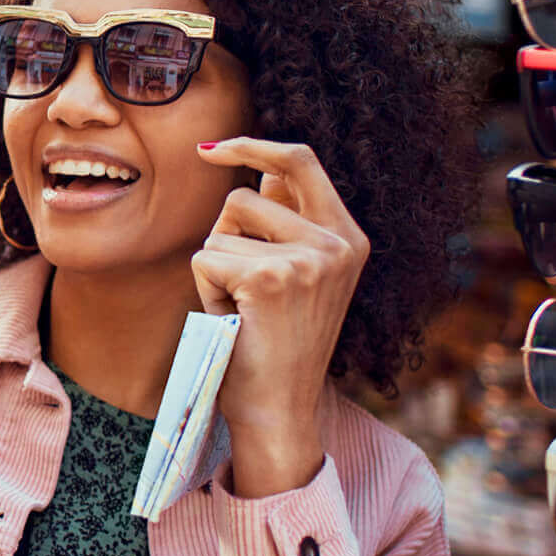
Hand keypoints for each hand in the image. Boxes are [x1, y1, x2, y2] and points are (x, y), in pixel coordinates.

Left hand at [191, 139, 370, 497]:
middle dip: (224, 235)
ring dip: (215, 269)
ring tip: (242, 310)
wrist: (279, 410)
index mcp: (349, 237)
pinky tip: (233, 321)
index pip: (301, 161)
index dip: (253, 145)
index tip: (210, 148)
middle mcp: (338, 243)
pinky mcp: (271, 277)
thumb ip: (286, 222)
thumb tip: (260, 167)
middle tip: (240, 286)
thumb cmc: (275, 343)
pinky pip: (206, 259)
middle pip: (244, 195)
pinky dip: (205, 291)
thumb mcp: (296, 274)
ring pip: (220, 230)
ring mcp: (308, 258)